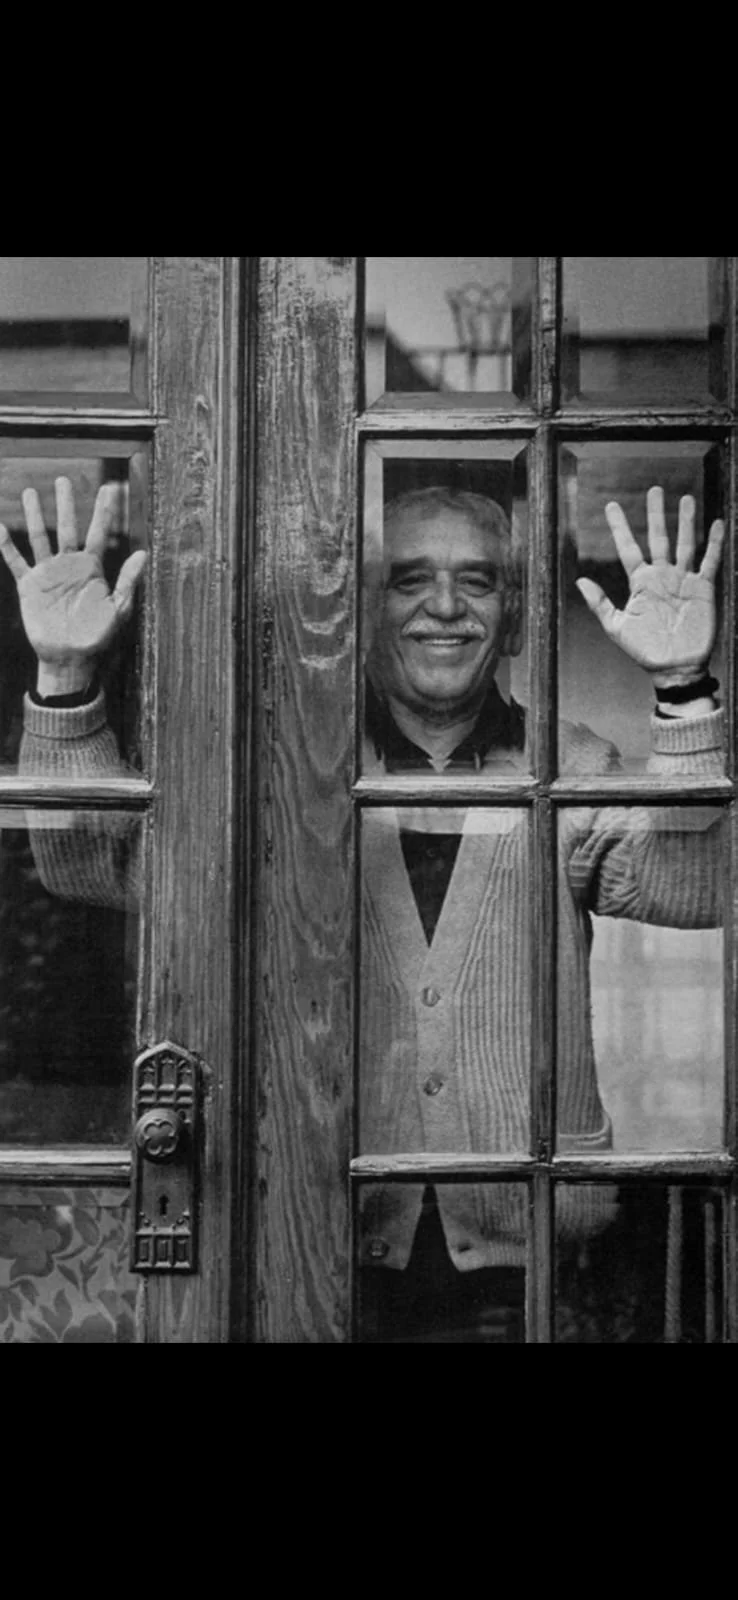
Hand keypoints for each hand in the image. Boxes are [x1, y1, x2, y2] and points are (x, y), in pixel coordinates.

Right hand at [0, 475, 146, 696]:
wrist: (70, 659)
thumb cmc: (98, 637)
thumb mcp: (118, 609)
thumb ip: (128, 581)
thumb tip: (143, 554)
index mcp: (92, 569)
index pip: (98, 533)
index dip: (102, 512)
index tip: (107, 489)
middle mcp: (69, 566)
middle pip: (67, 527)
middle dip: (65, 504)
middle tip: (62, 480)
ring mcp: (48, 574)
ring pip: (39, 537)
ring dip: (34, 515)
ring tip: (30, 492)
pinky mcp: (30, 586)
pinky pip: (16, 562)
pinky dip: (6, 546)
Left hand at [576, 486, 723, 687]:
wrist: (674, 669)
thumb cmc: (644, 651)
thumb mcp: (617, 627)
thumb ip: (600, 604)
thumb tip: (580, 581)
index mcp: (640, 583)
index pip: (628, 548)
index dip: (620, 527)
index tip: (610, 506)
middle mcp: (662, 576)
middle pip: (658, 538)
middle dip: (656, 515)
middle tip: (654, 490)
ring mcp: (683, 580)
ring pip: (685, 544)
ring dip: (685, 522)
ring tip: (685, 498)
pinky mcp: (703, 589)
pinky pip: (710, 562)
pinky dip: (715, 543)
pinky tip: (717, 523)